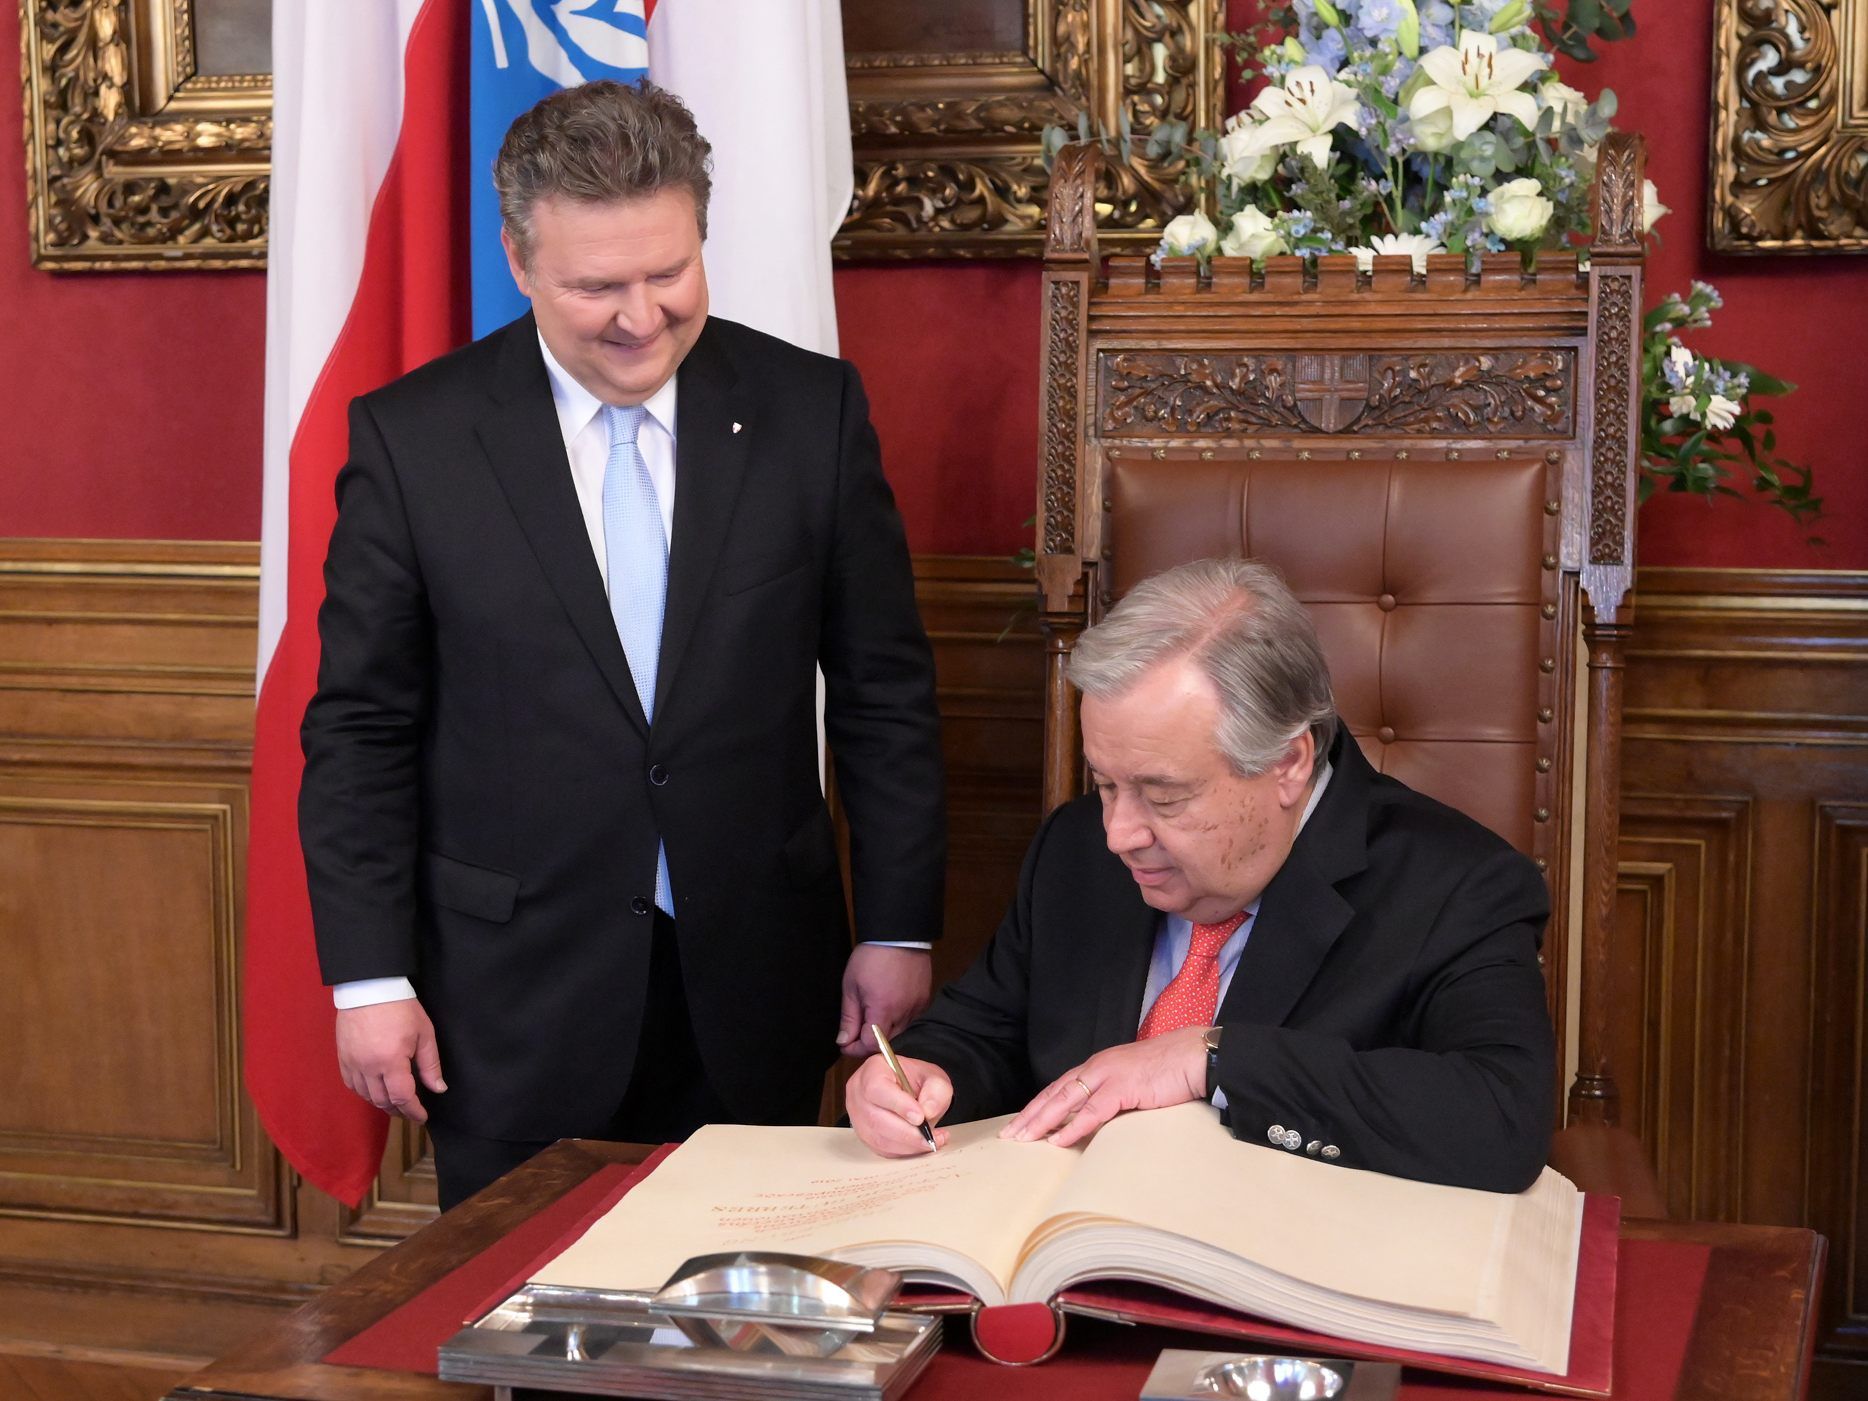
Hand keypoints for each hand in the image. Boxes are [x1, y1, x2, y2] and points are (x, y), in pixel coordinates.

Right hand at [336, 998, 445, 1122]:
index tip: (422, 1117)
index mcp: (391, 1061)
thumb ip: (430, 1064)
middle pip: (383, 1101)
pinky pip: (352, 1085)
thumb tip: (438, 1088)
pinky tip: (374, 1091)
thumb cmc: (401, 1007)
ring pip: (366, 1096)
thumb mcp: (424, 1033)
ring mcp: (352, 1063)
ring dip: (381, 1103)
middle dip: (399, 1110)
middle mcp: (369, 1067)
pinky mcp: (343, 1058)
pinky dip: (364, 1093)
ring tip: (395, 1103)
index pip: (402, 1097)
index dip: (413, 1111)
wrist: (369, 988)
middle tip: (410, 1111)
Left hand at [836, 945, 932, 1056]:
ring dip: (885, 1033)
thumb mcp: (851, 987)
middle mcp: (904, 1014)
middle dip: (869, 1043)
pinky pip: (911, 1021)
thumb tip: (844, 1042)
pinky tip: (889, 1010)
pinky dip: (898, 1022)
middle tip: (855, 1034)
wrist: (898, 935)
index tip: (845, 1044)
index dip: (855, 1049)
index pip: (871, 1046)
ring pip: (901, 1034)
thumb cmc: (870, 958)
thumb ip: (849, 1018)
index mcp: (883, 1010)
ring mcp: (917, 1008)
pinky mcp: (924, 1000)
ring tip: (871, 1020)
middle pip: (887, 1044)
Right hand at [846, 1052, 951, 1155]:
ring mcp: (858, 1116)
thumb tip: (928, 1112)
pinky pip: (881, 1149)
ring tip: (931, 1141)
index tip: (920, 1117)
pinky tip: (920, 1145)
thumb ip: (936, 1090)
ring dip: (908, 1145)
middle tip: (931, 1136)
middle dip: (907, 1133)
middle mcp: (858, 1093)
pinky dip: (903, 1151)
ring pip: (878, 1138)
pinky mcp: (864, 1135)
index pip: (877, 1088)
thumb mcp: (933, 1076)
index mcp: (873, 1070)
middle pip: (876, 1118)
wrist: (908, 1088)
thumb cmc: (915, 1080)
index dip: (898, 1105)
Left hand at [1002, 1028, 1208, 1148]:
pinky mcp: (1124, 1087)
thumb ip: (1114, 1095)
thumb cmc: (1170, 1069)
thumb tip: (1099, 1118)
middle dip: (1030, 1115)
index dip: (1038, 1105)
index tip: (1020, 1123)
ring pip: (1066, 1100)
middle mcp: (1097, 1067)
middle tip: (1009, 1135)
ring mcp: (1109, 1076)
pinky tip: (1056, 1140)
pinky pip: (1092, 1111)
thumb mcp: (1133, 1082)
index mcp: (1098, 1065)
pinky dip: (1072, 1126)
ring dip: (1042, 1121)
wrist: (1196, 1055)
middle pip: (1055, 1093)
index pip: (1059, 1087)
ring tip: (1023, 1138)